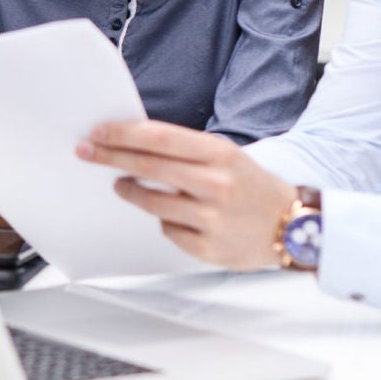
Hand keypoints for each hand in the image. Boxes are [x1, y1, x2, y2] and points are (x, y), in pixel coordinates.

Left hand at [77, 120, 297, 270]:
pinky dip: (164, 220)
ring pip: (152, 202)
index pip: (159, 138)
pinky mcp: (209, 248)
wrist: (295, 226)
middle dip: (111, 157)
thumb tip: (132, 143)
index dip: (123, 134)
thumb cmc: (251, 186)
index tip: (97, 131)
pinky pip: (169, 230)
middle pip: (149, 166)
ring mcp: (212, 218)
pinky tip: (170, 214)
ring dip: (129, 191)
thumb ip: (185, 151)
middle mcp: (216, 184)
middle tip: (85, 151)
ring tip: (120, 185)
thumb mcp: (226, 157)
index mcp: (220, 154)